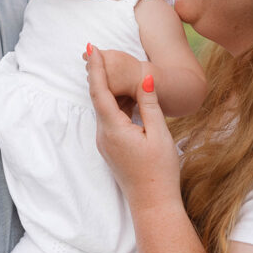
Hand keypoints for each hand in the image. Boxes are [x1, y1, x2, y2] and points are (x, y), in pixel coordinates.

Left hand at [86, 46, 180, 209]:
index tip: (92, 48)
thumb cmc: (160, 171)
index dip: (96, 68)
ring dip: (109, 89)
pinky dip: (116, 104)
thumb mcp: (159, 134)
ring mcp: (106, 143)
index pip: (99, 92)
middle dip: (98, 73)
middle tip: (96, 50)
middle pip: (98, 98)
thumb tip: (144, 78)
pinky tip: (126, 95)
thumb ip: (149, 104)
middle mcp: (103, 135)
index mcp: (113, 129)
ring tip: (112, 67)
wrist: (153, 204)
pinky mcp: (112, 148)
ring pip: (104, 109)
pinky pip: (110, 120)